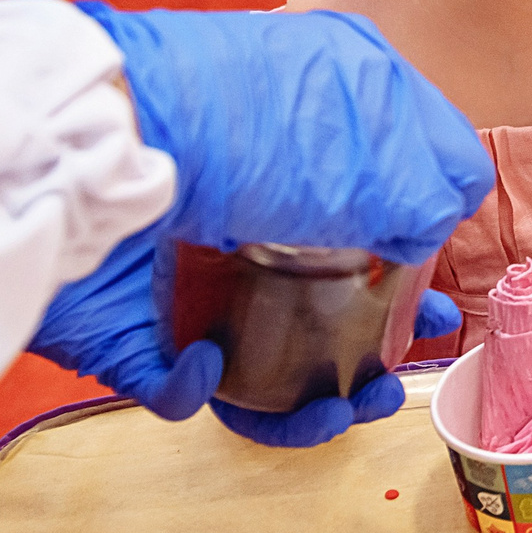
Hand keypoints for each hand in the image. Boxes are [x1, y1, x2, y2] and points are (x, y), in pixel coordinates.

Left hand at [48, 5, 495, 444]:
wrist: (94, 142)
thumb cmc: (239, 121)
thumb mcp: (371, 128)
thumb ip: (427, 183)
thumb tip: (437, 233)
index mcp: (303, 167)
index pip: (369, 237)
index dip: (409, 286)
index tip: (438, 314)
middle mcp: (246, 220)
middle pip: (319, 312)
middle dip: (365, 362)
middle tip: (387, 385)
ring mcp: (183, 277)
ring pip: (257, 366)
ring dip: (304, 404)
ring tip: (333, 411)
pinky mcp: (124, 326)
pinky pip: (169, 383)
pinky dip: (196, 386)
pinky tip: (207, 360)